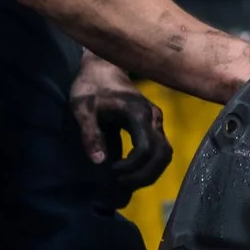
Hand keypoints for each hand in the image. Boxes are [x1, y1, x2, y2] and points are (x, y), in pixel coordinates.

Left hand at [71, 53, 171, 201]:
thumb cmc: (90, 86)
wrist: (102, 67)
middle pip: (163, 155)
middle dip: (144, 175)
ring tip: (125, 180)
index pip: (146, 148)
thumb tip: (99, 162)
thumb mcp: (83, 109)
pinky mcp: (154, 125)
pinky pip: (160, 150)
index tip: (110, 169)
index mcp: (138, 113)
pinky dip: (150, 166)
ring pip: (165, 155)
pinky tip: (130, 171)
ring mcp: (156, 121)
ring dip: (149, 173)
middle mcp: (153, 118)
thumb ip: (90, 134)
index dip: (131, 166)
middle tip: (120, 183)